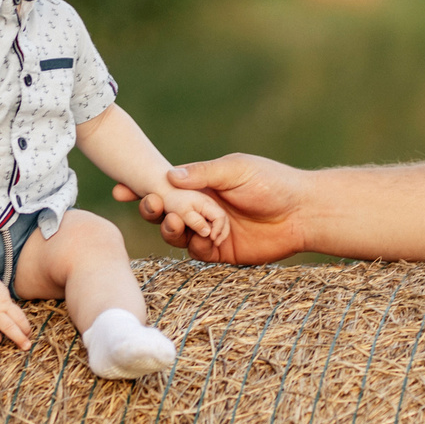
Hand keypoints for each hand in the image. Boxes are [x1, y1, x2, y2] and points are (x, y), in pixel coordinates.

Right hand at [117, 153, 310, 265]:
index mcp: (201, 185)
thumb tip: (169, 176)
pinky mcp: (222, 253)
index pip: (165, 187)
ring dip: (170, 228)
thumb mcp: (236, 170)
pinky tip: (201, 237)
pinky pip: (198, 252)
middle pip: (165, 212)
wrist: (303, 213)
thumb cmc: (272, 183)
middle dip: (152, 209)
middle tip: (149, 204)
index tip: (121, 189)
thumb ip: (203, 174)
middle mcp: (201, 209)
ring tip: (173, 220)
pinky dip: (195, 245)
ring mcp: (210, 232)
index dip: (142, 189)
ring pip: (177, 235)